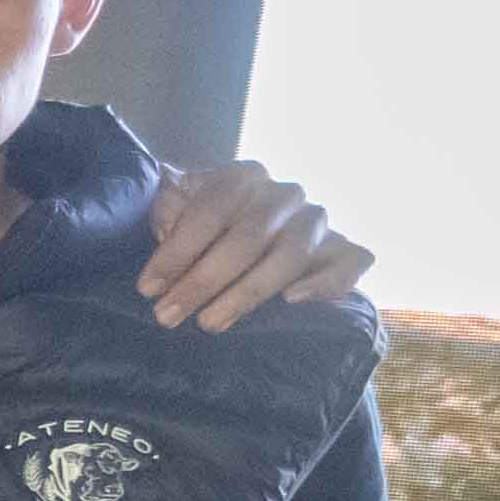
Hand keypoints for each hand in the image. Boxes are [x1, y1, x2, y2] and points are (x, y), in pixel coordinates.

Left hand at [140, 159, 367, 332]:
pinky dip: (326, 281)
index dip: (177, 252)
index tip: (148, 289)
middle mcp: (285, 193)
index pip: (210, 210)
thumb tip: (160, 209)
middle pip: (248, 237)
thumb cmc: (205, 227)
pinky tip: (292, 300)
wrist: (252, 236)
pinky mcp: (343, 248)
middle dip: (203, 281)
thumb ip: (167, 209)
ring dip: (247, 293)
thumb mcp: (177, 211)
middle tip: (169, 316)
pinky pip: (352, 261)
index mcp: (242, 177)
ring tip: (210, 323)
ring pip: (290, 256)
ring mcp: (317, 221)